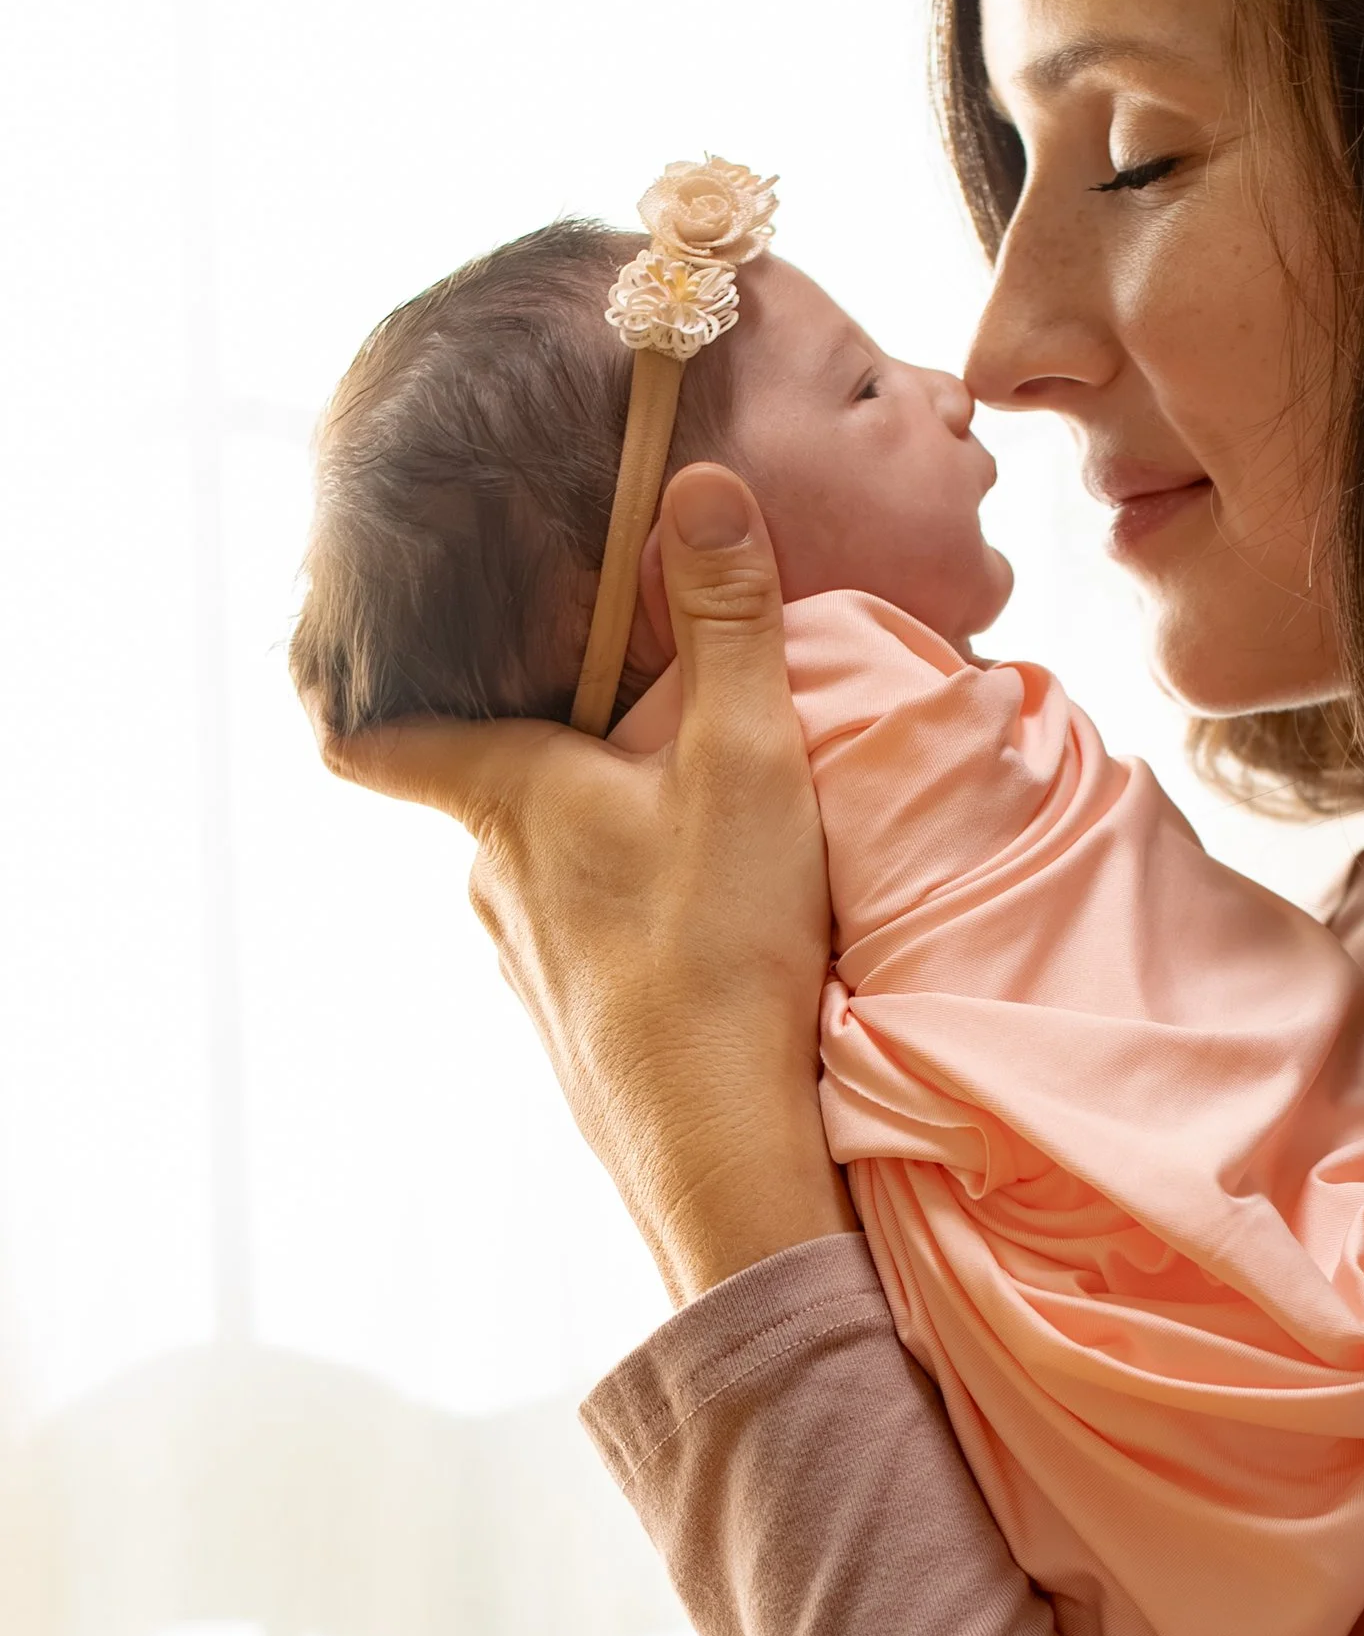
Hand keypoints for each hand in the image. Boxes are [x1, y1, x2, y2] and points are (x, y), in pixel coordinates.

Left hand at [326, 464, 855, 1303]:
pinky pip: (587, 944)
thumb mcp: (746, 758)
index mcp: (504, 798)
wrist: (724, 1153)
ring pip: (542, 872)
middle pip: (489, 790)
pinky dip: (630, 917)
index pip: (370, 740)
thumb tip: (697, 483)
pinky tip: (706, 927)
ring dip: (598, 838)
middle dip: (548, 745)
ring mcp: (528, 968)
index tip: (345, 651)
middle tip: (629, 707)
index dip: (348, 691)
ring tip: (691, 821)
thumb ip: (728, 621)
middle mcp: (489, 883)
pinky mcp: (578, 1033)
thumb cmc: (722, 945)